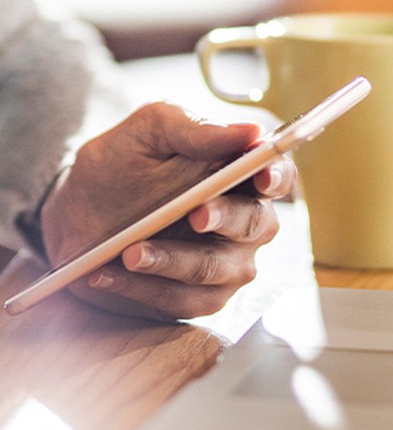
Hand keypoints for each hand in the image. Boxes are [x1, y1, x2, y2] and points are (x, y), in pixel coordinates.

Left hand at [41, 102, 296, 319]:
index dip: (276, 177)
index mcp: (242, 174)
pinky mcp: (202, 296)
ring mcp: (228, 262)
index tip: (260, 178)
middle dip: (226, 219)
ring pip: (219, 268)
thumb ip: (195, 129)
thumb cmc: (121, 165)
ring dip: (174, 261)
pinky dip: (146, 289)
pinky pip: (185, 300)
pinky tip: (109, 274)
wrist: (77, 212)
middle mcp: (246, 219)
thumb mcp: (148, 132)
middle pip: (256, 223)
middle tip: (195, 214)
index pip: (279, 174)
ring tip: (130, 252)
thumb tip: (251, 131)